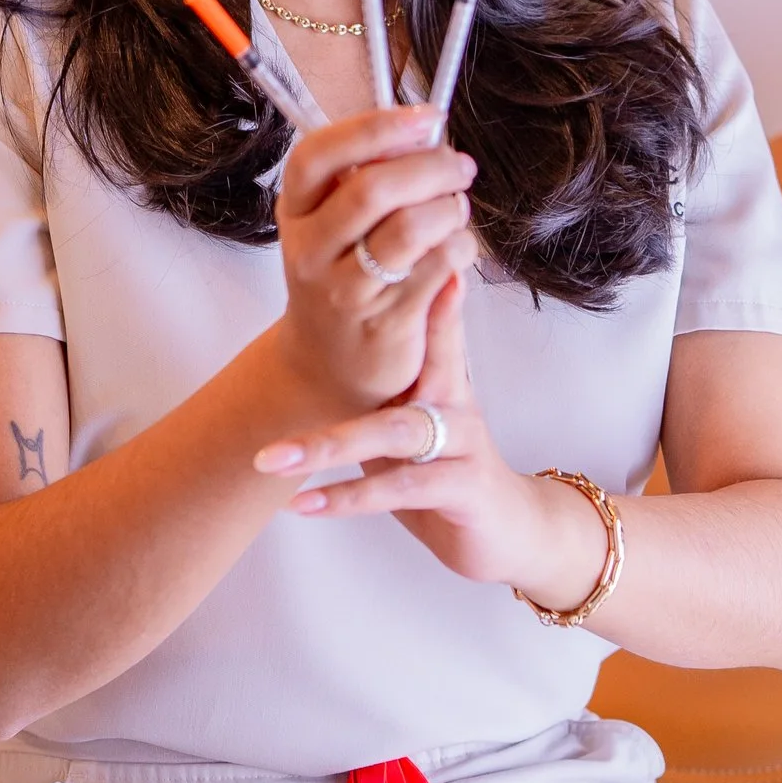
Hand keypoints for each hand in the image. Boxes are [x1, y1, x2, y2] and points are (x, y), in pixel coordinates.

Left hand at [253, 274, 608, 609]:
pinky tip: (304, 504)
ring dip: (327, 446)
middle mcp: (455, 401)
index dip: (401, 290)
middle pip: (403, 368)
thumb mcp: (413, 426)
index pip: (424, 324)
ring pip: (393, 432)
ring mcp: (462, 442)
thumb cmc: (449, 470)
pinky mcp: (464, 486)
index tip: (375, 252)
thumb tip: (321, 358)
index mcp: (443, 378)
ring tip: (271, 459)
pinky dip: (347, 497)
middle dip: (341, 370)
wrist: (510, 530)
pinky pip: (401, 487)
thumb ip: (381, 393)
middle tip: (289, 362)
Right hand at [270, 105, 477, 416]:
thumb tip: (423, 133)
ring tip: (456, 209)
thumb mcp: (334, 224)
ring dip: (449, 209)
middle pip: (372, 190)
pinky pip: (436, 268)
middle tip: (459, 167)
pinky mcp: (384, 324)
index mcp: (296, 212)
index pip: (318, 156)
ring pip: (410, 229)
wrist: (328, 365)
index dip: (375, 128)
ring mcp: (345, 291)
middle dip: (430, 167)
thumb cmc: (344, 276)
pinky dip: (460, 247)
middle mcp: (312, 251)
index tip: (426, 119)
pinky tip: (457, 248)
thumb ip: (367, 178)